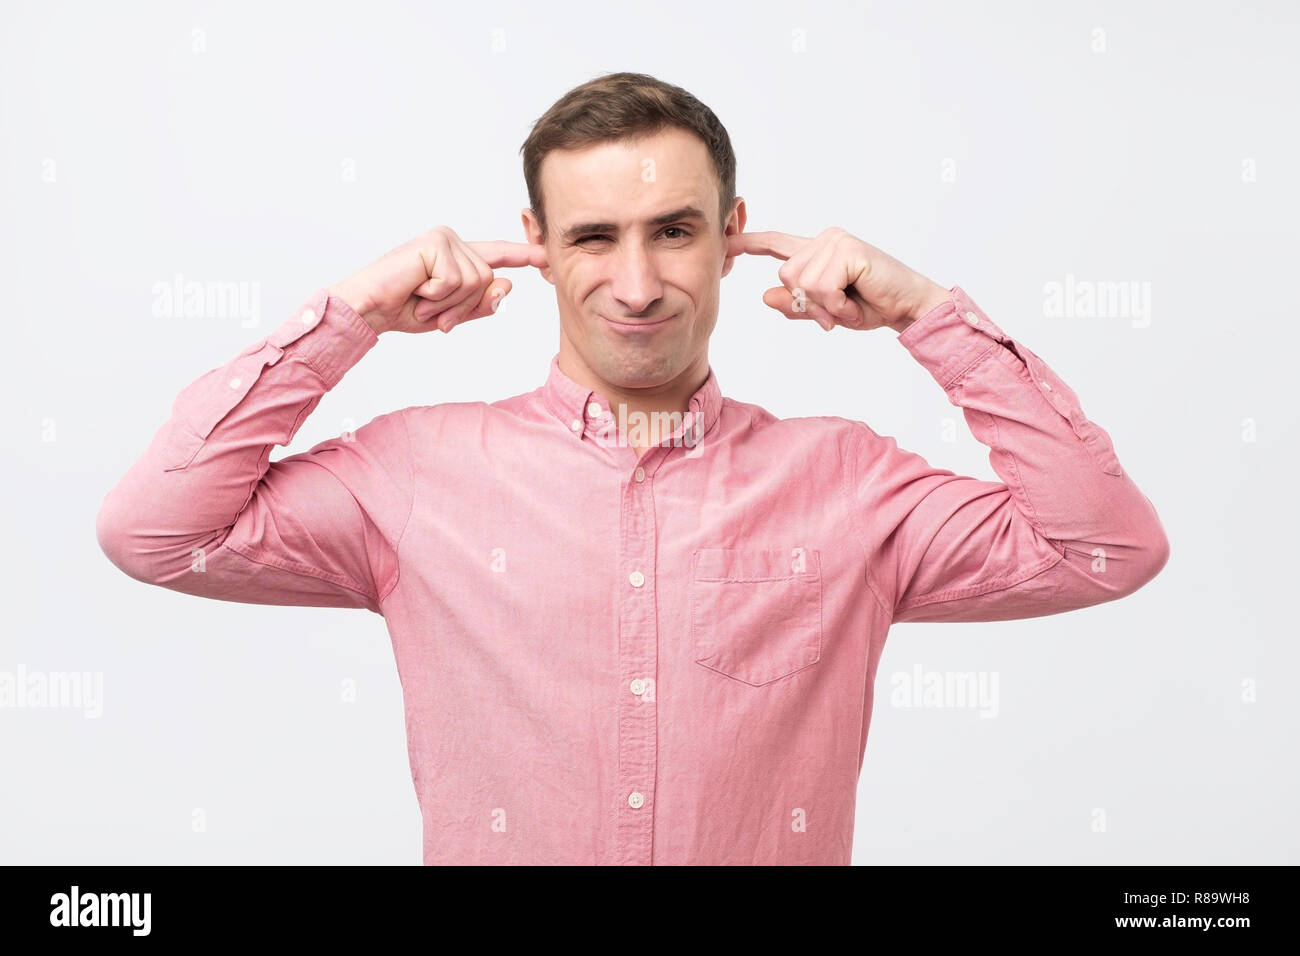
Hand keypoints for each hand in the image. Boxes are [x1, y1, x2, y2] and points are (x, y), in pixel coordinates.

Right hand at [329, 226, 547, 334]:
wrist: (368, 310)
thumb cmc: (404, 310)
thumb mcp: (451, 315)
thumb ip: (481, 304)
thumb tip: (507, 285)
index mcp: (459, 257)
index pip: (497, 256)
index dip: (524, 256)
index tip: (547, 257)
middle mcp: (454, 242)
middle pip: (488, 280)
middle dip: (461, 306)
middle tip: (430, 309)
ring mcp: (444, 239)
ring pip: (475, 281)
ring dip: (447, 302)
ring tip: (421, 299)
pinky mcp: (434, 243)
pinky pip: (455, 280)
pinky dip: (436, 294)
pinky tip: (415, 289)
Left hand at [726, 227, 948, 331]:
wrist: (908, 308)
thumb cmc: (870, 306)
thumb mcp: (825, 311)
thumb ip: (796, 305)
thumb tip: (765, 295)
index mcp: (817, 251)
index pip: (778, 244)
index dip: (751, 244)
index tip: (728, 242)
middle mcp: (825, 240)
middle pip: (786, 275)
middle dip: (808, 305)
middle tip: (836, 314)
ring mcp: (836, 242)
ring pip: (802, 283)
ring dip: (825, 306)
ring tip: (849, 305)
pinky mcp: (848, 250)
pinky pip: (822, 287)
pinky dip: (837, 304)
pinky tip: (856, 301)